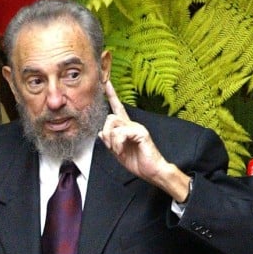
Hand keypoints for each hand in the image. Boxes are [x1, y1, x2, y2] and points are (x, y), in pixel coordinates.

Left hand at [99, 81, 190, 202]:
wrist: (151, 171)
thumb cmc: (137, 162)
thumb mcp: (118, 152)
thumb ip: (109, 142)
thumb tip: (100, 132)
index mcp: (126, 127)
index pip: (117, 107)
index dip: (111, 95)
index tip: (106, 82)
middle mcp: (132, 124)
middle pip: (109, 118)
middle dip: (106, 134)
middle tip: (112, 148)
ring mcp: (137, 127)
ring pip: (113, 124)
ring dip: (111, 140)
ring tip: (118, 150)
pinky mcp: (141, 133)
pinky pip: (121, 133)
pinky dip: (117, 144)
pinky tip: (121, 151)